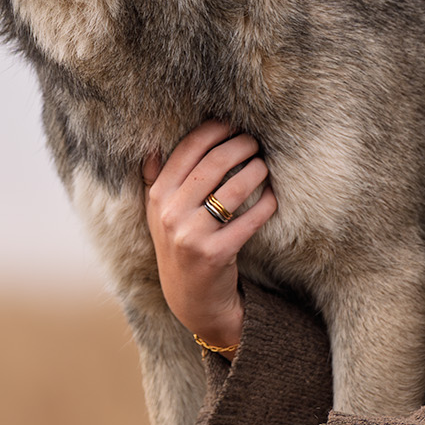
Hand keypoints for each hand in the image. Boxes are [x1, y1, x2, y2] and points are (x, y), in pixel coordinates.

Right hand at [141, 120, 277, 353]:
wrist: (191, 299)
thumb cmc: (180, 246)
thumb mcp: (159, 215)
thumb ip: (155, 180)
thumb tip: (153, 145)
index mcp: (157, 196)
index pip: (188, 149)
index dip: (214, 130)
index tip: (233, 124)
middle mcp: (170, 213)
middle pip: (214, 163)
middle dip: (240, 146)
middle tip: (255, 142)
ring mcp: (191, 235)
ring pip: (235, 188)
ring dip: (256, 170)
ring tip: (264, 166)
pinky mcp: (216, 254)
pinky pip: (250, 218)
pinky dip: (266, 203)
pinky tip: (272, 197)